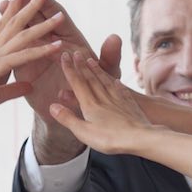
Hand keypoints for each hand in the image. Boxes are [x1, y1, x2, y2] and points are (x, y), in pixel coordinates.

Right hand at [0, 0, 65, 117]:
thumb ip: (13, 89)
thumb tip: (29, 86)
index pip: (5, 27)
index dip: (16, 11)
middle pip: (15, 23)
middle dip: (31, 7)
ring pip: (23, 36)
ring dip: (44, 25)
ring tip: (61, 15)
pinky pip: (24, 56)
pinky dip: (42, 50)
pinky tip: (57, 45)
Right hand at [6, 0, 117, 113]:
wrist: (77, 113)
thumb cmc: (93, 89)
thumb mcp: (105, 75)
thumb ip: (110, 57)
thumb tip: (114, 38)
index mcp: (69, 38)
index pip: (58, 16)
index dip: (49, 5)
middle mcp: (51, 41)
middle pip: (38, 19)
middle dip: (27, 5)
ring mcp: (37, 53)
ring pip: (24, 32)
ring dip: (14, 19)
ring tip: (3, 5)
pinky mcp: (25, 69)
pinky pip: (16, 54)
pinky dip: (7, 43)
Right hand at [45, 52, 159, 156]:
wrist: (139, 138)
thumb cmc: (110, 138)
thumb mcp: (83, 132)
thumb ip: (67, 118)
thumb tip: (52, 106)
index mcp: (90, 104)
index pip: (77, 83)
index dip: (69, 69)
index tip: (64, 55)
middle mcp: (103, 98)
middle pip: (90, 79)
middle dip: (82, 65)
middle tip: (76, 52)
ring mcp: (118, 100)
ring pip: (105, 81)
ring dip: (97, 70)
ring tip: (92, 60)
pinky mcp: (130, 106)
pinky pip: (122, 91)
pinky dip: (117, 85)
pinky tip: (117, 82)